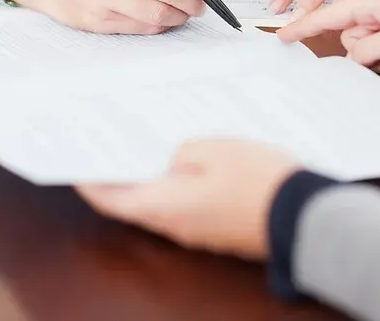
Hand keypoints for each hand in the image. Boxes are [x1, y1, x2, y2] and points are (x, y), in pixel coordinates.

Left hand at [76, 139, 300, 259]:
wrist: (302, 214)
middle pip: (135, 203)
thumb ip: (184, 152)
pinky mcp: (218, 229)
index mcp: (166, 206)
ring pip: (162, 204)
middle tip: (112, 149)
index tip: (77, 165)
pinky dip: (177, 187)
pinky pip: (187, 206)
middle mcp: (176, 225)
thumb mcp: (214, 149)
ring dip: (150, 181)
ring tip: (148, 149)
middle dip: (120, 178)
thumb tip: (176, 159)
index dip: (90, 182)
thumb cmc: (258, 181)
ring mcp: (198, 231)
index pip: (112, 200)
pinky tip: (188, 163)